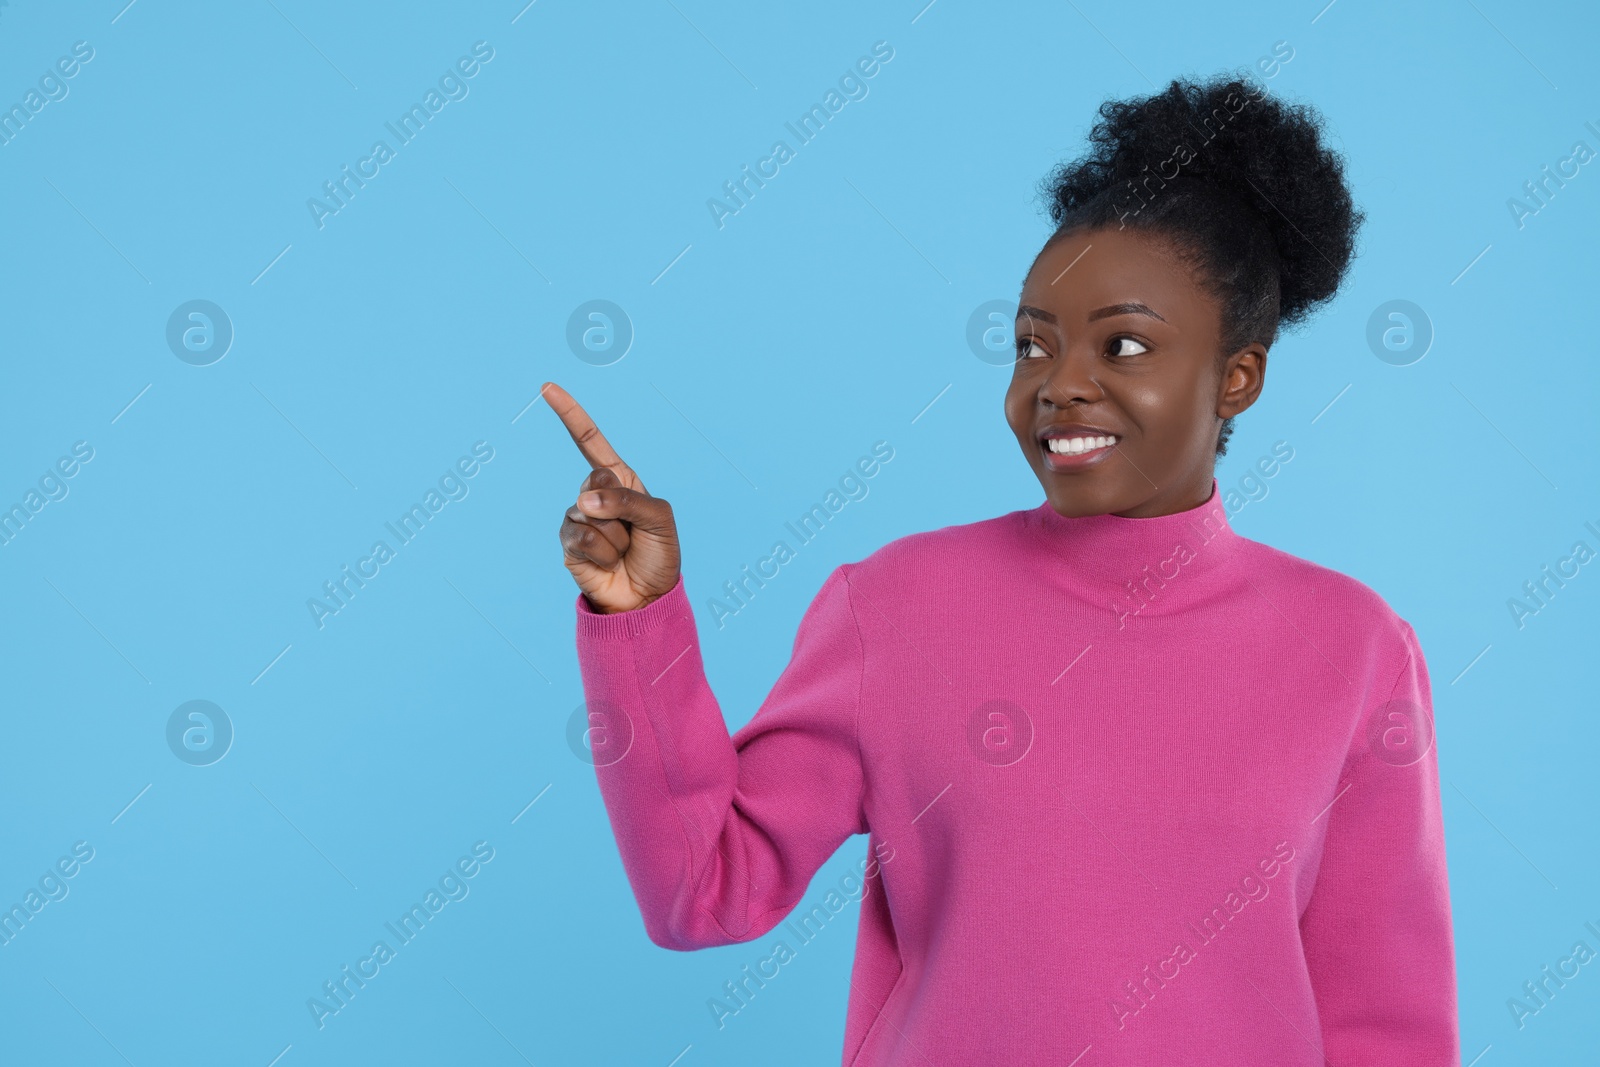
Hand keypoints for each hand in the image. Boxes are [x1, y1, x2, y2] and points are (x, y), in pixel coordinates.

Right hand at [547, 382, 681, 613]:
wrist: (647, 597)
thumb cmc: (659, 554)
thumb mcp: (659, 519)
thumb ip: (628, 501)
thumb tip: (584, 502)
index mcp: (621, 479)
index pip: (590, 440)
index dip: (570, 414)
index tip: (547, 388)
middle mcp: (596, 494)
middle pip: (596, 479)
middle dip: (620, 507)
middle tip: (632, 530)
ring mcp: (579, 517)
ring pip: (590, 513)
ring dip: (615, 537)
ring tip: (623, 551)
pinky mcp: (568, 542)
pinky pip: (581, 536)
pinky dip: (602, 552)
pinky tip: (607, 563)